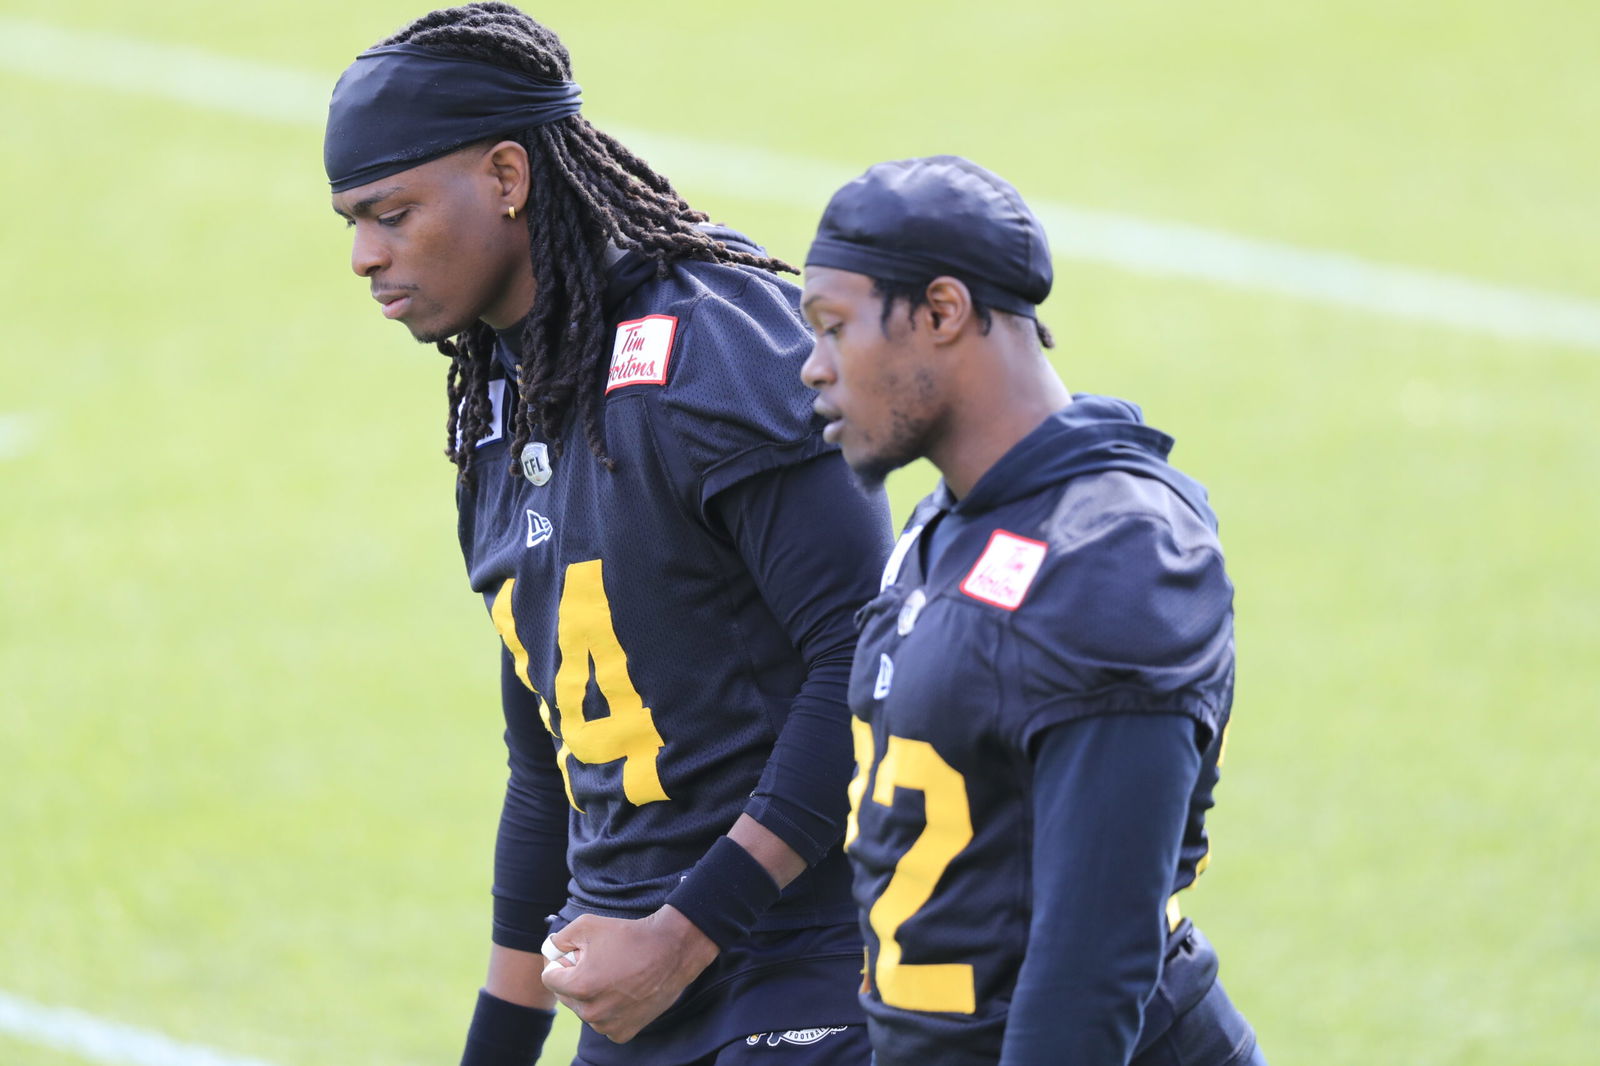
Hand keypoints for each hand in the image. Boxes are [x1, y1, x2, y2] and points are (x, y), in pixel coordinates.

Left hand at [540, 906, 719, 1042]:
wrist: (672, 950)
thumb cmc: (630, 935)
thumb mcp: (588, 925)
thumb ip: (559, 939)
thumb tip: (549, 951)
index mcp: (580, 986)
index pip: (549, 978)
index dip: (560, 962)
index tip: (575, 954)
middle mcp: (592, 1011)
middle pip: (566, 996)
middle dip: (575, 979)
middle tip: (598, 962)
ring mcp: (608, 1025)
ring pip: (585, 1010)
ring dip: (591, 995)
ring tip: (613, 975)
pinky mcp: (624, 1032)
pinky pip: (603, 1023)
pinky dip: (608, 1010)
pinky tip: (623, 992)